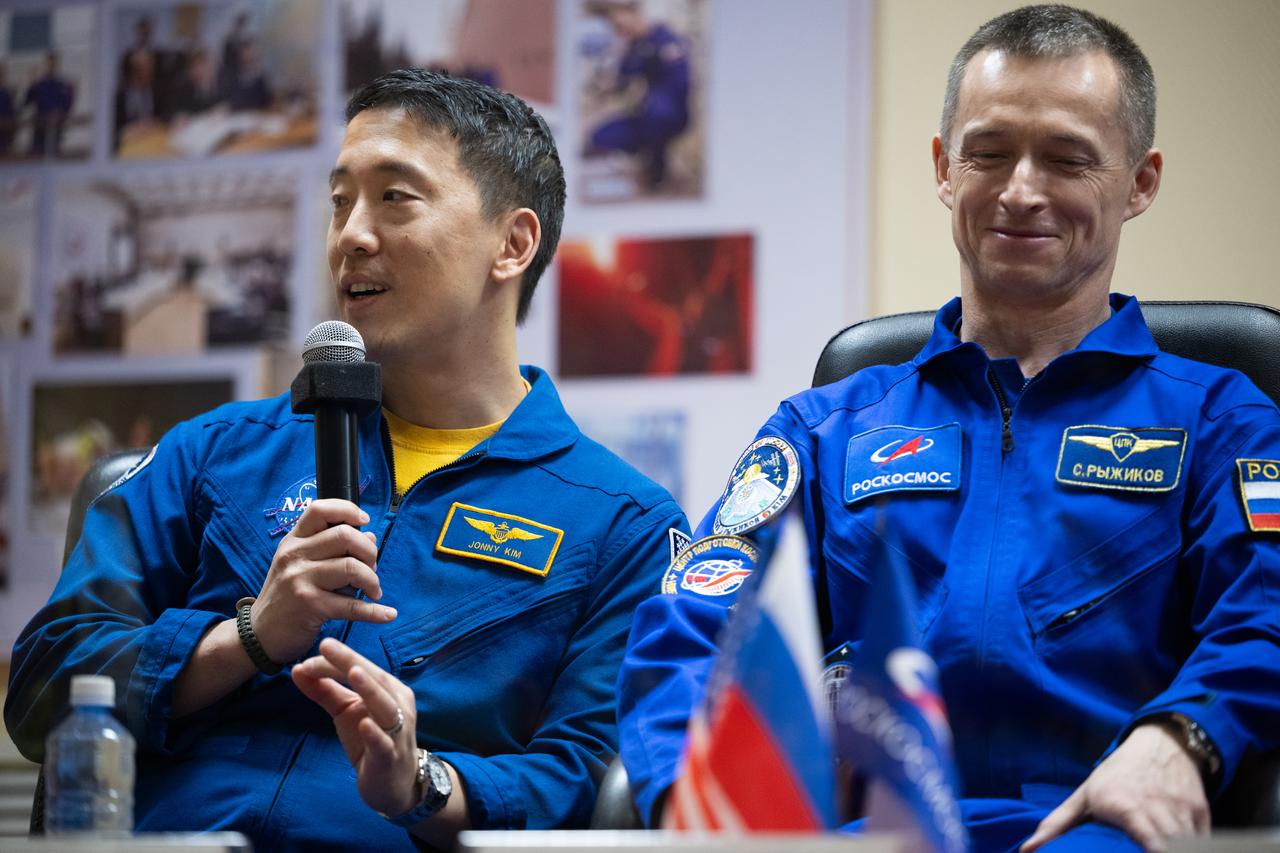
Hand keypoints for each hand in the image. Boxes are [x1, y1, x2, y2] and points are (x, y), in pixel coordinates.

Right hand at [252, 499, 395, 663]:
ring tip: (373, 591)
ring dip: (372, 580)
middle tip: (372, 568)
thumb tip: (371, 538)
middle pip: (345, 535)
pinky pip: (353, 605)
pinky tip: (388, 614)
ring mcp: (300, 579)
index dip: (348, 511)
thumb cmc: (288, 596)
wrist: (260, 634)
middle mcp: (295, 555)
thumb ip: (333, 549)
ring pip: (353, 567)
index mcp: (293, 541)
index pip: (320, 510)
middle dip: (369, 551)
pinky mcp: (310, 605)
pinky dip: (376, 611)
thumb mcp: (301, 565)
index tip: (365, 522)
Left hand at [292, 637, 420, 815]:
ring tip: (353, 672)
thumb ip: (325, 690)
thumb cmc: (369, 740)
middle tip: (327, 644)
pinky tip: (364, 724)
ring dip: (369, 689)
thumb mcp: (345, 711)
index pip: (363, 668)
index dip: (340, 658)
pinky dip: (375, 733)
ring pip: (384, 706)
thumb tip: (298, 668)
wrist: (394, 783)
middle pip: (374, 679)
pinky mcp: (390, 756)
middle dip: (351, 661)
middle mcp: (397, 704)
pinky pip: (383, 743)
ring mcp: (397, 731)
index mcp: (388, 689)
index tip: (318, 647)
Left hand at [1021, 722, 1209, 852]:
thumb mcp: (1085, 795)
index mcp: (1124, 805)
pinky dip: (1196, 847)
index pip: (1148, 842)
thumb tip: (1027, 849)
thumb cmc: (1116, 774)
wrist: (1160, 743)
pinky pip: (1203, 840)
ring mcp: (1181, 810)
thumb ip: (1058, 824)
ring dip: (1181, 850)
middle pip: (1171, 846)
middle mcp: (1155, 807)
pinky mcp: (1201, 812)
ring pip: (1189, 844)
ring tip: (1169, 851)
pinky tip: (1184, 848)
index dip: (1154, 852)